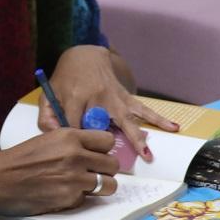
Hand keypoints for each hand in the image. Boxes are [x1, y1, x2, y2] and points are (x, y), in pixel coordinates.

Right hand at [0, 128, 117, 216]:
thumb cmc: (20, 159)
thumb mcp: (49, 140)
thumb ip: (73, 144)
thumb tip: (94, 154)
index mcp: (71, 136)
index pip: (108, 141)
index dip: (104, 150)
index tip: (97, 155)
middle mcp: (76, 155)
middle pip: (113, 164)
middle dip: (105, 171)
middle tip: (93, 173)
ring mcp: (75, 178)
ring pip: (109, 185)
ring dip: (99, 187)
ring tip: (83, 186)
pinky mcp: (70, 198)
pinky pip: (87, 199)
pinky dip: (78, 199)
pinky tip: (62, 194)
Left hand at [41, 45, 177, 161]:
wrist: (85, 56)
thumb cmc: (65, 79)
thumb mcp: (49, 93)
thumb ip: (46, 116)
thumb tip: (55, 136)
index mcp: (75, 97)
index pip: (74, 124)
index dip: (73, 139)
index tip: (75, 151)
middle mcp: (97, 98)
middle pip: (103, 125)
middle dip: (106, 143)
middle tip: (112, 163)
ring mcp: (114, 97)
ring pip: (128, 119)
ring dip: (137, 137)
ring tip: (148, 154)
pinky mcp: (126, 97)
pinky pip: (143, 108)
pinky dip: (158, 118)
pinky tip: (173, 127)